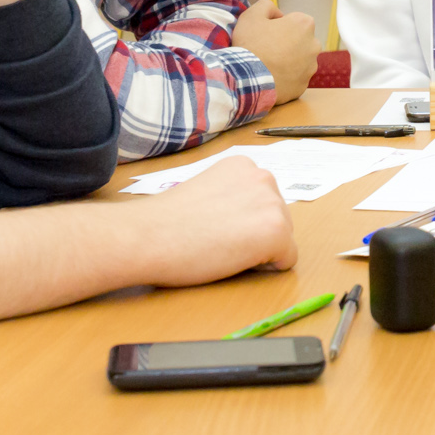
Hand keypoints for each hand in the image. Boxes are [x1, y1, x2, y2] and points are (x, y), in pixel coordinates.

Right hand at [130, 157, 297, 283]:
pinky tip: (234, 259)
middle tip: (216, 239)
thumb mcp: (206, 192)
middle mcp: (263, 177)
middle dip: (255, 235)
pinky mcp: (276, 232)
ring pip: (283, 240)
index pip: (263, 203)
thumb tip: (244, 218)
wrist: (148, 236)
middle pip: (278, 219)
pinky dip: (266, 269)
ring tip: (222, 247)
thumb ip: (230, 197)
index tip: (215, 225)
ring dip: (259, 251)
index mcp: (244, 166)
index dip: (242, 223)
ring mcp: (272, 203)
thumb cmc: (166, 221)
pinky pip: (286, 261)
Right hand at [233, 0, 320, 104]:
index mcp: (305, 24)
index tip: (266, 33)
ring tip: (268, 65)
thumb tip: (278, 14)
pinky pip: (294, 79)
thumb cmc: (250, 44)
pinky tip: (271, 77)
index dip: (279, 25)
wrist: (246, 79)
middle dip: (288, 43)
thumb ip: (267, 6)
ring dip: (288, 61)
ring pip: (299, 61)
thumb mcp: (252, 14)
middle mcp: (314, 45)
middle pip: (300, 41)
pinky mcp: (303, 86)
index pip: (294, 20)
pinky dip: (286, 78)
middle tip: (267, 49)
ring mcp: (310, 68)